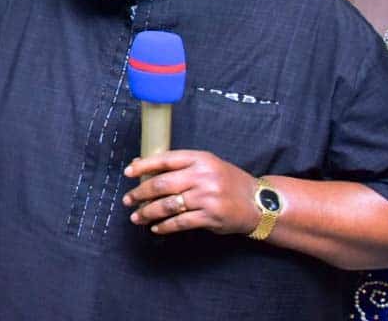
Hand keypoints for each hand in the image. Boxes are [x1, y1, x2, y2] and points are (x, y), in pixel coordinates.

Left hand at [122, 150, 259, 235]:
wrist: (260, 203)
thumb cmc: (227, 182)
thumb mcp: (207, 166)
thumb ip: (180, 166)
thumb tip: (142, 165)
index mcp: (200, 159)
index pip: (165, 159)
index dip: (144, 166)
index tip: (128, 173)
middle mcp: (203, 176)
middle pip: (162, 184)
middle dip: (140, 193)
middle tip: (128, 200)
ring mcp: (207, 197)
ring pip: (168, 205)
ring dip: (148, 212)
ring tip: (136, 217)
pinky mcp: (211, 216)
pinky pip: (180, 222)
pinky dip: (165, 226)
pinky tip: (156, 228)